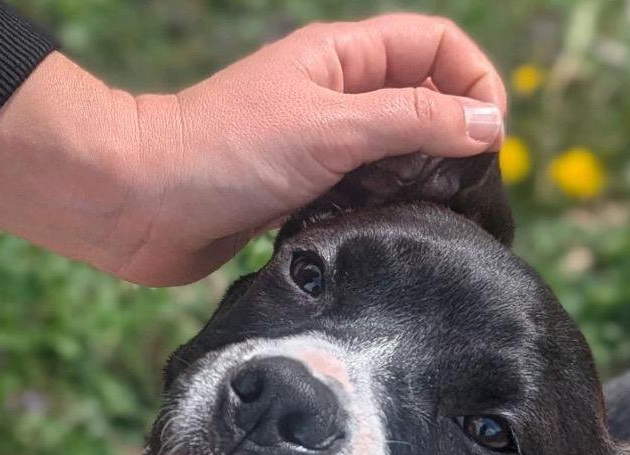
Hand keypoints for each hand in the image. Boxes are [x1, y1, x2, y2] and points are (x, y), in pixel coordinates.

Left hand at [121, 14, 506, 282]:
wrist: (141, 204)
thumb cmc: (225, 152)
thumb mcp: (332, 127)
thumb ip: (412, 121)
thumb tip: (488, 124)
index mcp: (342, 59)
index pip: (434, 46)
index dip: (473, 79)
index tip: (488, 135)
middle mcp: (335, 97)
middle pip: (422, 100)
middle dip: (454, 134)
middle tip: (466, 185)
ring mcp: (318, 148)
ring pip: (395, 153)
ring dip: (421, 179)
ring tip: (433, 213)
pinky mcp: (303, 194)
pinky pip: (363, 195)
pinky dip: (385, 210)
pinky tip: (389, 233)